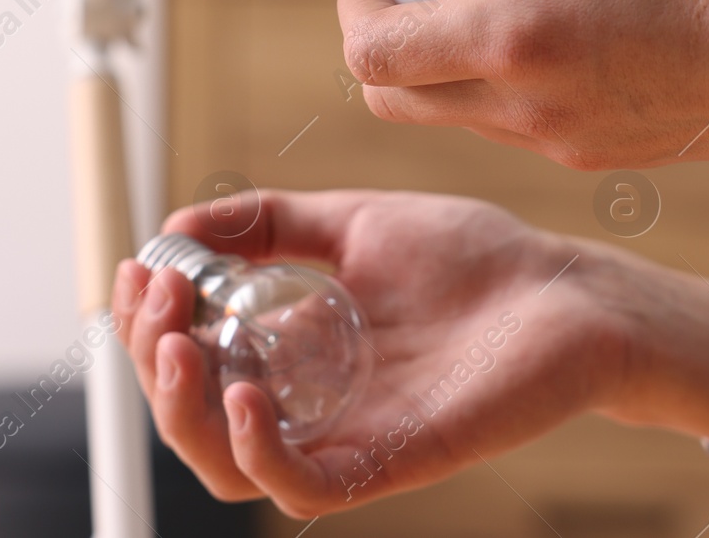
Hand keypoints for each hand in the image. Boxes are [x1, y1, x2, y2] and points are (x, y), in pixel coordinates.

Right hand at [111, 189, 708, 516]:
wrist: (565, 290)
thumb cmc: (475, 261)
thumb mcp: (352, 222)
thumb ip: (267, 222)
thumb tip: (176, 224)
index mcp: (292, 351)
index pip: (191, 363)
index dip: (148, 325)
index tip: (142, 269)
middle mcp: (308, 401)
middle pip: (193, 418)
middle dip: (149, 362)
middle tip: (155, 301)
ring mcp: (345, 434)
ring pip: (229, 467)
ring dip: (182, 411)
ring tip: (174, 345)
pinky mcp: (390, 458)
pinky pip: (302, 486)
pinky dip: (258, 449)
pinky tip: (246, 390)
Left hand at [336, 0, 708, 185]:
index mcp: (514, 40)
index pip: (369, 51)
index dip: (353, 1)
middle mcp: (526, 110)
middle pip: (394, 98)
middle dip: (383, 37)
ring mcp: (565, 144)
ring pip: (455, 118)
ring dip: (442, 62)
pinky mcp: (608, 156)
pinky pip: (519, 128)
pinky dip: (505, 84)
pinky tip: (562, 23)